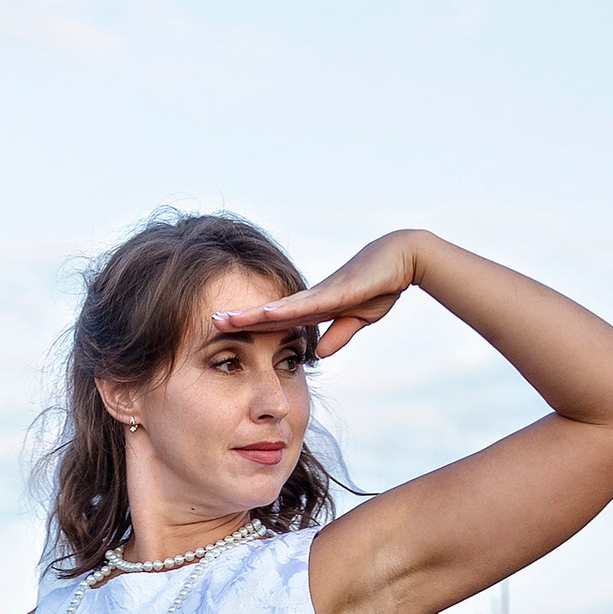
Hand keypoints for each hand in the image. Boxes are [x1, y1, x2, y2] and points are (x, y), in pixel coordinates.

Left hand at [218, 229, 419, 361]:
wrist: (402, 259)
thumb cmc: (381, 285)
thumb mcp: (357, 318)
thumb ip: (338, 334)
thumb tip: (318, 354)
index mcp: (314, 308)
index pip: (277, 322)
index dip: (252, 327)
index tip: (228, 332)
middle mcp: (310, 300)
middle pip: (268, 313)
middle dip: (239, 319)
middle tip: (209, 324)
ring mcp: (319, 294)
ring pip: (277, 308)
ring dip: (249, 315)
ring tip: (221, 320)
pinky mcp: (333, 293)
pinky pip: (302, 306)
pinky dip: (282, 312)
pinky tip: (261, 315)